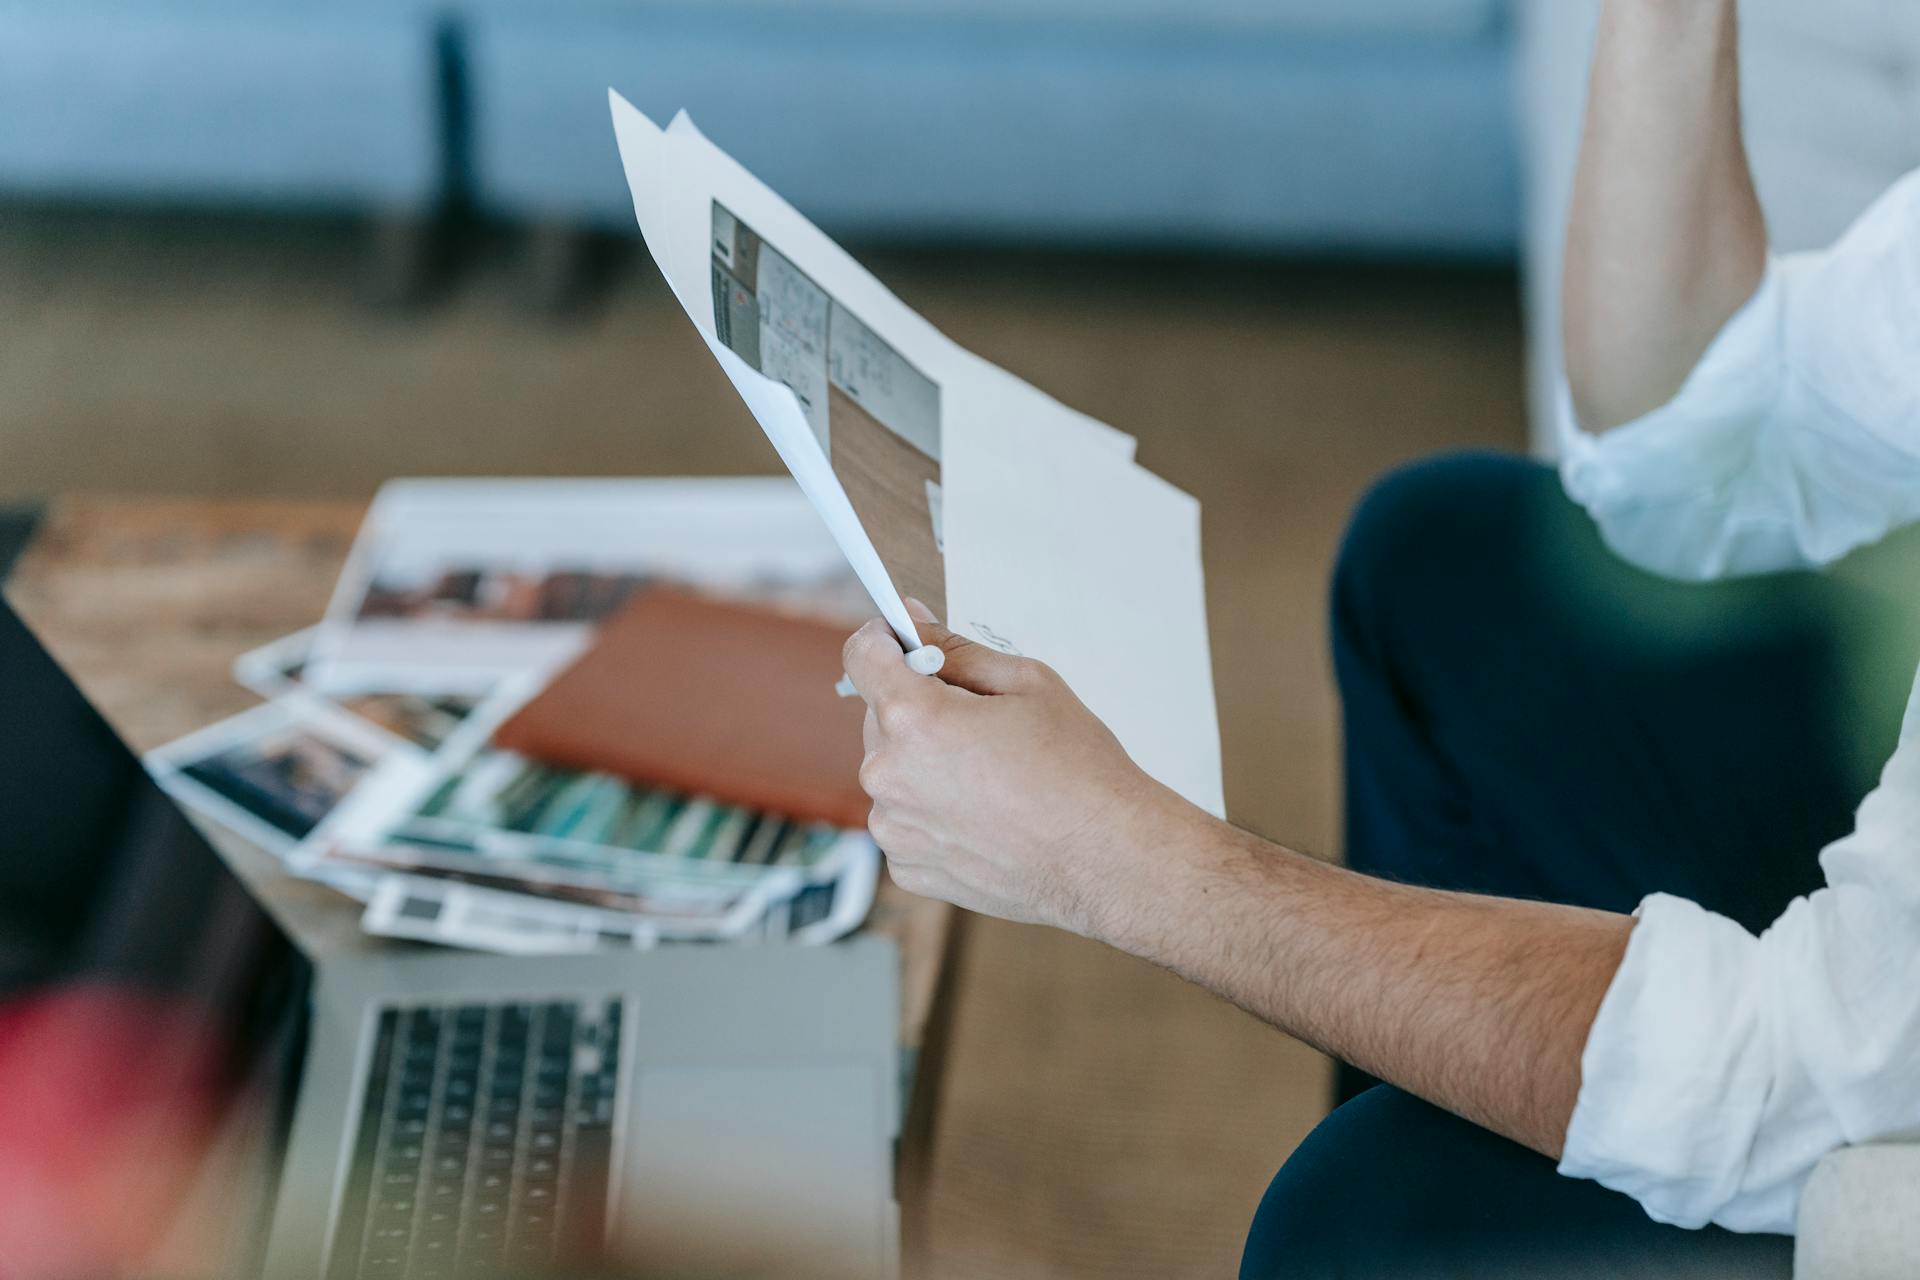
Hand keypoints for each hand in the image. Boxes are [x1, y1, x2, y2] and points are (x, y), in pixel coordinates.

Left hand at [842, 601, 1194, 936]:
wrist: (1106, 859)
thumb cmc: (1077, 770)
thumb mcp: (1025, 682)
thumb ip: (954, 649)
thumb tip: (911, 624)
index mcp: (913, 718)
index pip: (861, 655)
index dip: (884, 640)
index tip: (905, 644)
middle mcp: (887, 775)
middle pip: (880, 717)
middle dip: (919, 710)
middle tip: (981, 725)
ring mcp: (894, 828)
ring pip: (894, 772)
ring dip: (926, 765)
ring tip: (990, 780)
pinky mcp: (907, 866)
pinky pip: (907, 820)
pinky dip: (934, 813)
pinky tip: (985, 817)